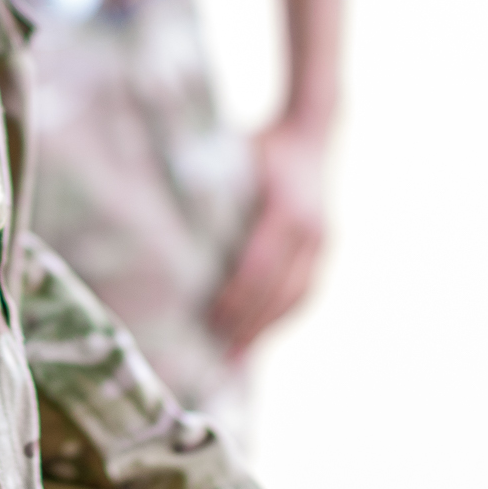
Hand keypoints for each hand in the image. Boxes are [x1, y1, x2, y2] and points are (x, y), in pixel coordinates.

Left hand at [208, 117, 329, 357]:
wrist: (312, 131)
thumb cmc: (260, 146)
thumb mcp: (232, 159)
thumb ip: (208, 192)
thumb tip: (161, 227)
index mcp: (285, 207)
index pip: (258, 267)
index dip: (235, 300)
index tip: (208, 324)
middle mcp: (311, 228)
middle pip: (278, 290)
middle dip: (248, 326)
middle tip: (216, 356)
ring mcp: (324, 240)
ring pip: (297, 297)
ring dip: (267, 329)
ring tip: (237, 357)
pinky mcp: (326, 248)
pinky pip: (306, 291)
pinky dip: (282, 316)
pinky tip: (260, 334)